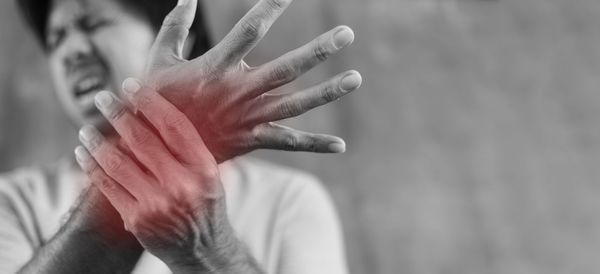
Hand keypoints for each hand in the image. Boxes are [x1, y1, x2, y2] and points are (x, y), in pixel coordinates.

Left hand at [75, 90, 258, 272]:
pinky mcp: (136, 219)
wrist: (202, 249)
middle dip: (117, 114)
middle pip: (142, 139)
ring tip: (86, 128)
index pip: (173, 125)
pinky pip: (107, 186)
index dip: (150, 102)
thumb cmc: (205, 205)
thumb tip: (159, 108)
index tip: (132, 86)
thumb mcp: (209, 173)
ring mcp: (156, 203)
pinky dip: (91, 167)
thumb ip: (189, 146)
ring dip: (97, 140)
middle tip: (102, 98)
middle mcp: (181, 184)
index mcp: (202, 168)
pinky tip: (84, 155)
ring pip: (117, 161)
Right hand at [136, 0, 361, 161]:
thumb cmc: (155, 101)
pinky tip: (341, 145)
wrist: (153, 152)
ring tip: (355, 78)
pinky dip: (314, 145)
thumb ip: (174, 26)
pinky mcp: (251, 140)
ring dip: (327, 92)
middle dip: (318, 50)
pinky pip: (288, 142)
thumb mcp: (158, 59)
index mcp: (215, 67)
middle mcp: (237, 92)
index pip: (249, 30)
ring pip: (295, 104)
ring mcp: (247, 118)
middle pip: (286, 69)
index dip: (270, 8)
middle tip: (346, 34)